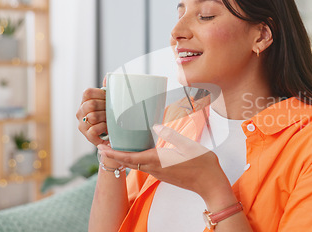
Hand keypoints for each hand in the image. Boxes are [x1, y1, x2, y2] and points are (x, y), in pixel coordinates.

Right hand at [76, 78, 108, 145]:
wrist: (115, 134)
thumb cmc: (111, 116)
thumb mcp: (110, 101)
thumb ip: (108, 89)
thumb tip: (108, 77)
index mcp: (85, 102)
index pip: (88, 93)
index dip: (101, 95)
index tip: (108, 99)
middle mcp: (81, 112)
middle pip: (91, 104)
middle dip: (105, 108)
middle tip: (111, 112)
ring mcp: (82, 124)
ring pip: (93, 116)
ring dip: (105, 119)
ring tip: (110, 121)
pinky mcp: (87, 136)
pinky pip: (94, 129)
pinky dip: (103, 128)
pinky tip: (107, 129)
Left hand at [97, 124, 233, 201]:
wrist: (210, 184)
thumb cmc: (202, 165)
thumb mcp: (189, 146)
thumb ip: (172, 135)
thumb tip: (156, 126)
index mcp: (158, 160)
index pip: (129, 157)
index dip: (114, 153)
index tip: (101, 148)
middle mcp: (155, 169)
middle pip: (129, 162)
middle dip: (115, 155)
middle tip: (102, 147)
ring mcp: (159, 173)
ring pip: (136, 165)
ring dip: (125, 158)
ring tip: (117, 148)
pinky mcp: (165, 175)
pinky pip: (145, 167)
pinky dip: (136, 160)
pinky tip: (138, 153)